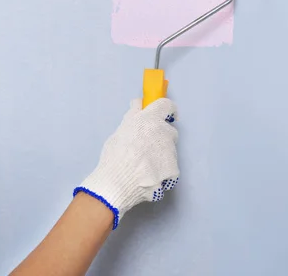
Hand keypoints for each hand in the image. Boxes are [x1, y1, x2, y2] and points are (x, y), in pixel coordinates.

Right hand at [74, 98, 179, 228]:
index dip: (167, 110)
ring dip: (162, 156)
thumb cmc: (114, 157)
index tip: (167, 114)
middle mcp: (163, 132)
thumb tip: (139, 103)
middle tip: (146, 149)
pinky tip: (149, 178)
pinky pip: (170, 169)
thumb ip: (133, 116)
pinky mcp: (173, 170)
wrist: (115, 185)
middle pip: (169, 131)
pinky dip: (163, 173)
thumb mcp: (119, 131)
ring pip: (170, 151)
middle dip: (161, 138)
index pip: (166, 105)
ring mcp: (170, 151)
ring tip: (143, 167)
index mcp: (149, 119)